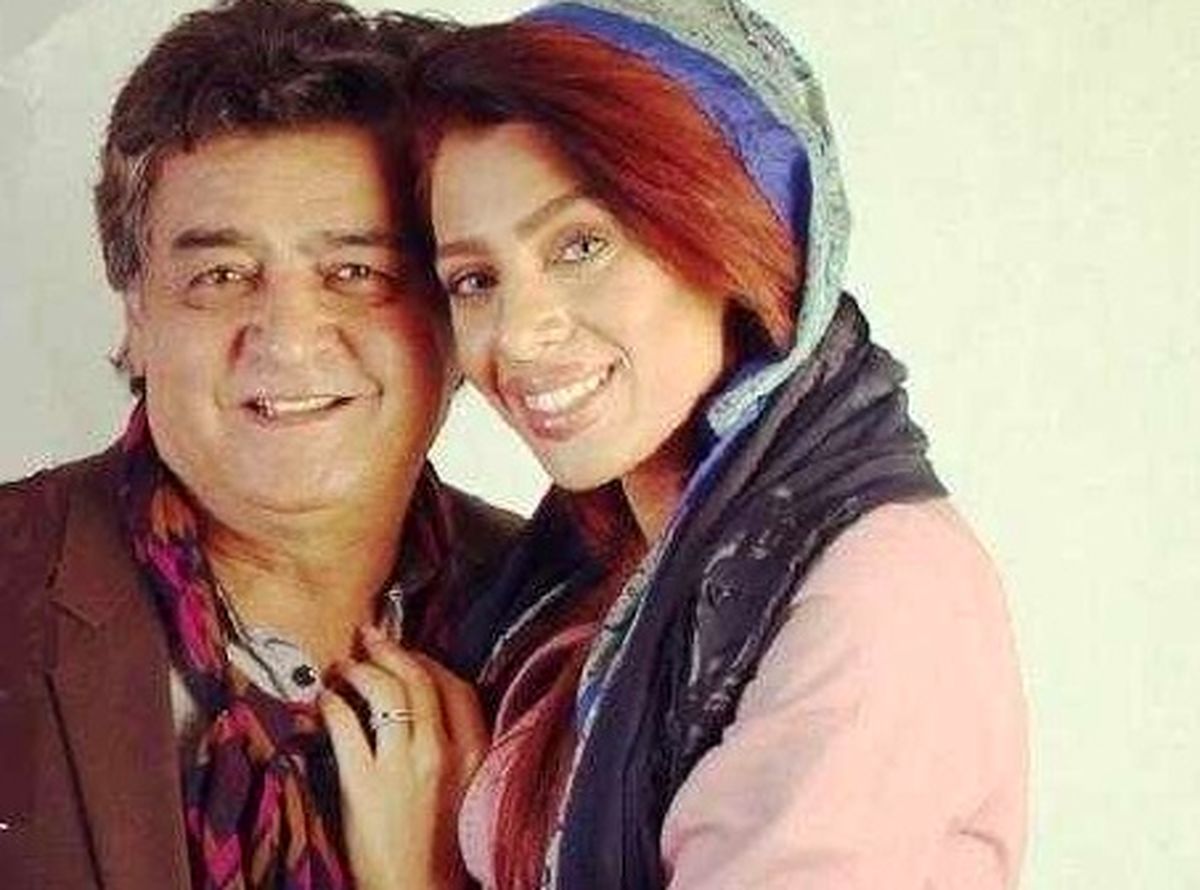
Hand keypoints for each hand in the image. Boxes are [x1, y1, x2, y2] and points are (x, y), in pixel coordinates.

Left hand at [319, 625, 487, 889]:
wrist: (418, 889)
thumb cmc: (443, 845)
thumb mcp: (467, 789)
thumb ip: (458, 748)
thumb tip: (429, 710)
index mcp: (474, 752)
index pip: (457, 688)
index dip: (430, 663)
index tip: (410, 655)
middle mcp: (442, 751)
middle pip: (419, 680)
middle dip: (392, 651)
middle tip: (369, 637)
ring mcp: (403, 765)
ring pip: (384, 692)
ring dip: (360, 670)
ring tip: (343, 666)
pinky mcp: (365, 782)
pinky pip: (346, 724)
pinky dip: (333, 703)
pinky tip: (325, 700)